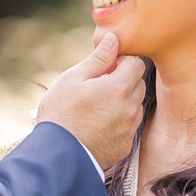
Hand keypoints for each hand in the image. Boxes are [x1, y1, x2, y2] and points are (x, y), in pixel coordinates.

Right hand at [36, 32, 145, 169]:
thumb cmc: (61, 113)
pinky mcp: (125, 145)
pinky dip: (119, 121)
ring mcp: (129, 129)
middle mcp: (130, 108)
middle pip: (138, 84)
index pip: (137, 62)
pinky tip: (97, 124)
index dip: (122, 61)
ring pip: (135, 105)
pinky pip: (129, 126)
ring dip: (123, 101)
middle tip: (98, 87)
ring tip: (96, 107)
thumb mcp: (73, 79)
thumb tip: (114, 39)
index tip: (105, 68)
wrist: (57, 155)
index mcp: (120, 87)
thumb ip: (98, 58)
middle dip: (124, 80)